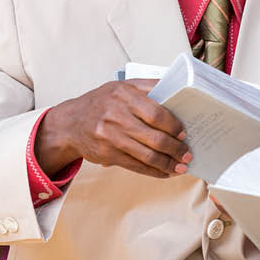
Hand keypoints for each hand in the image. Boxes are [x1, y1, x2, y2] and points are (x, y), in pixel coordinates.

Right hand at [35, 80, 190, 178]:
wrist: (71, 122)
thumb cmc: (102, 102)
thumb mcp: (123, 87)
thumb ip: (149, 87)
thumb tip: (180, 90)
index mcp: (124, 94)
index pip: (156, 113)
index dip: (174, 126)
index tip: (184, 133)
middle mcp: (116, 115)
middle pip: (154, 137)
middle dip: (175, 149)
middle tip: (188, 154)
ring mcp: (110, 136)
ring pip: (146, 155)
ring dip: (168, 163)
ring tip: (181, 166)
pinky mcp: (107, 154)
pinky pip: (136, 166)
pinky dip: (153, 171)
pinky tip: (165, 172)